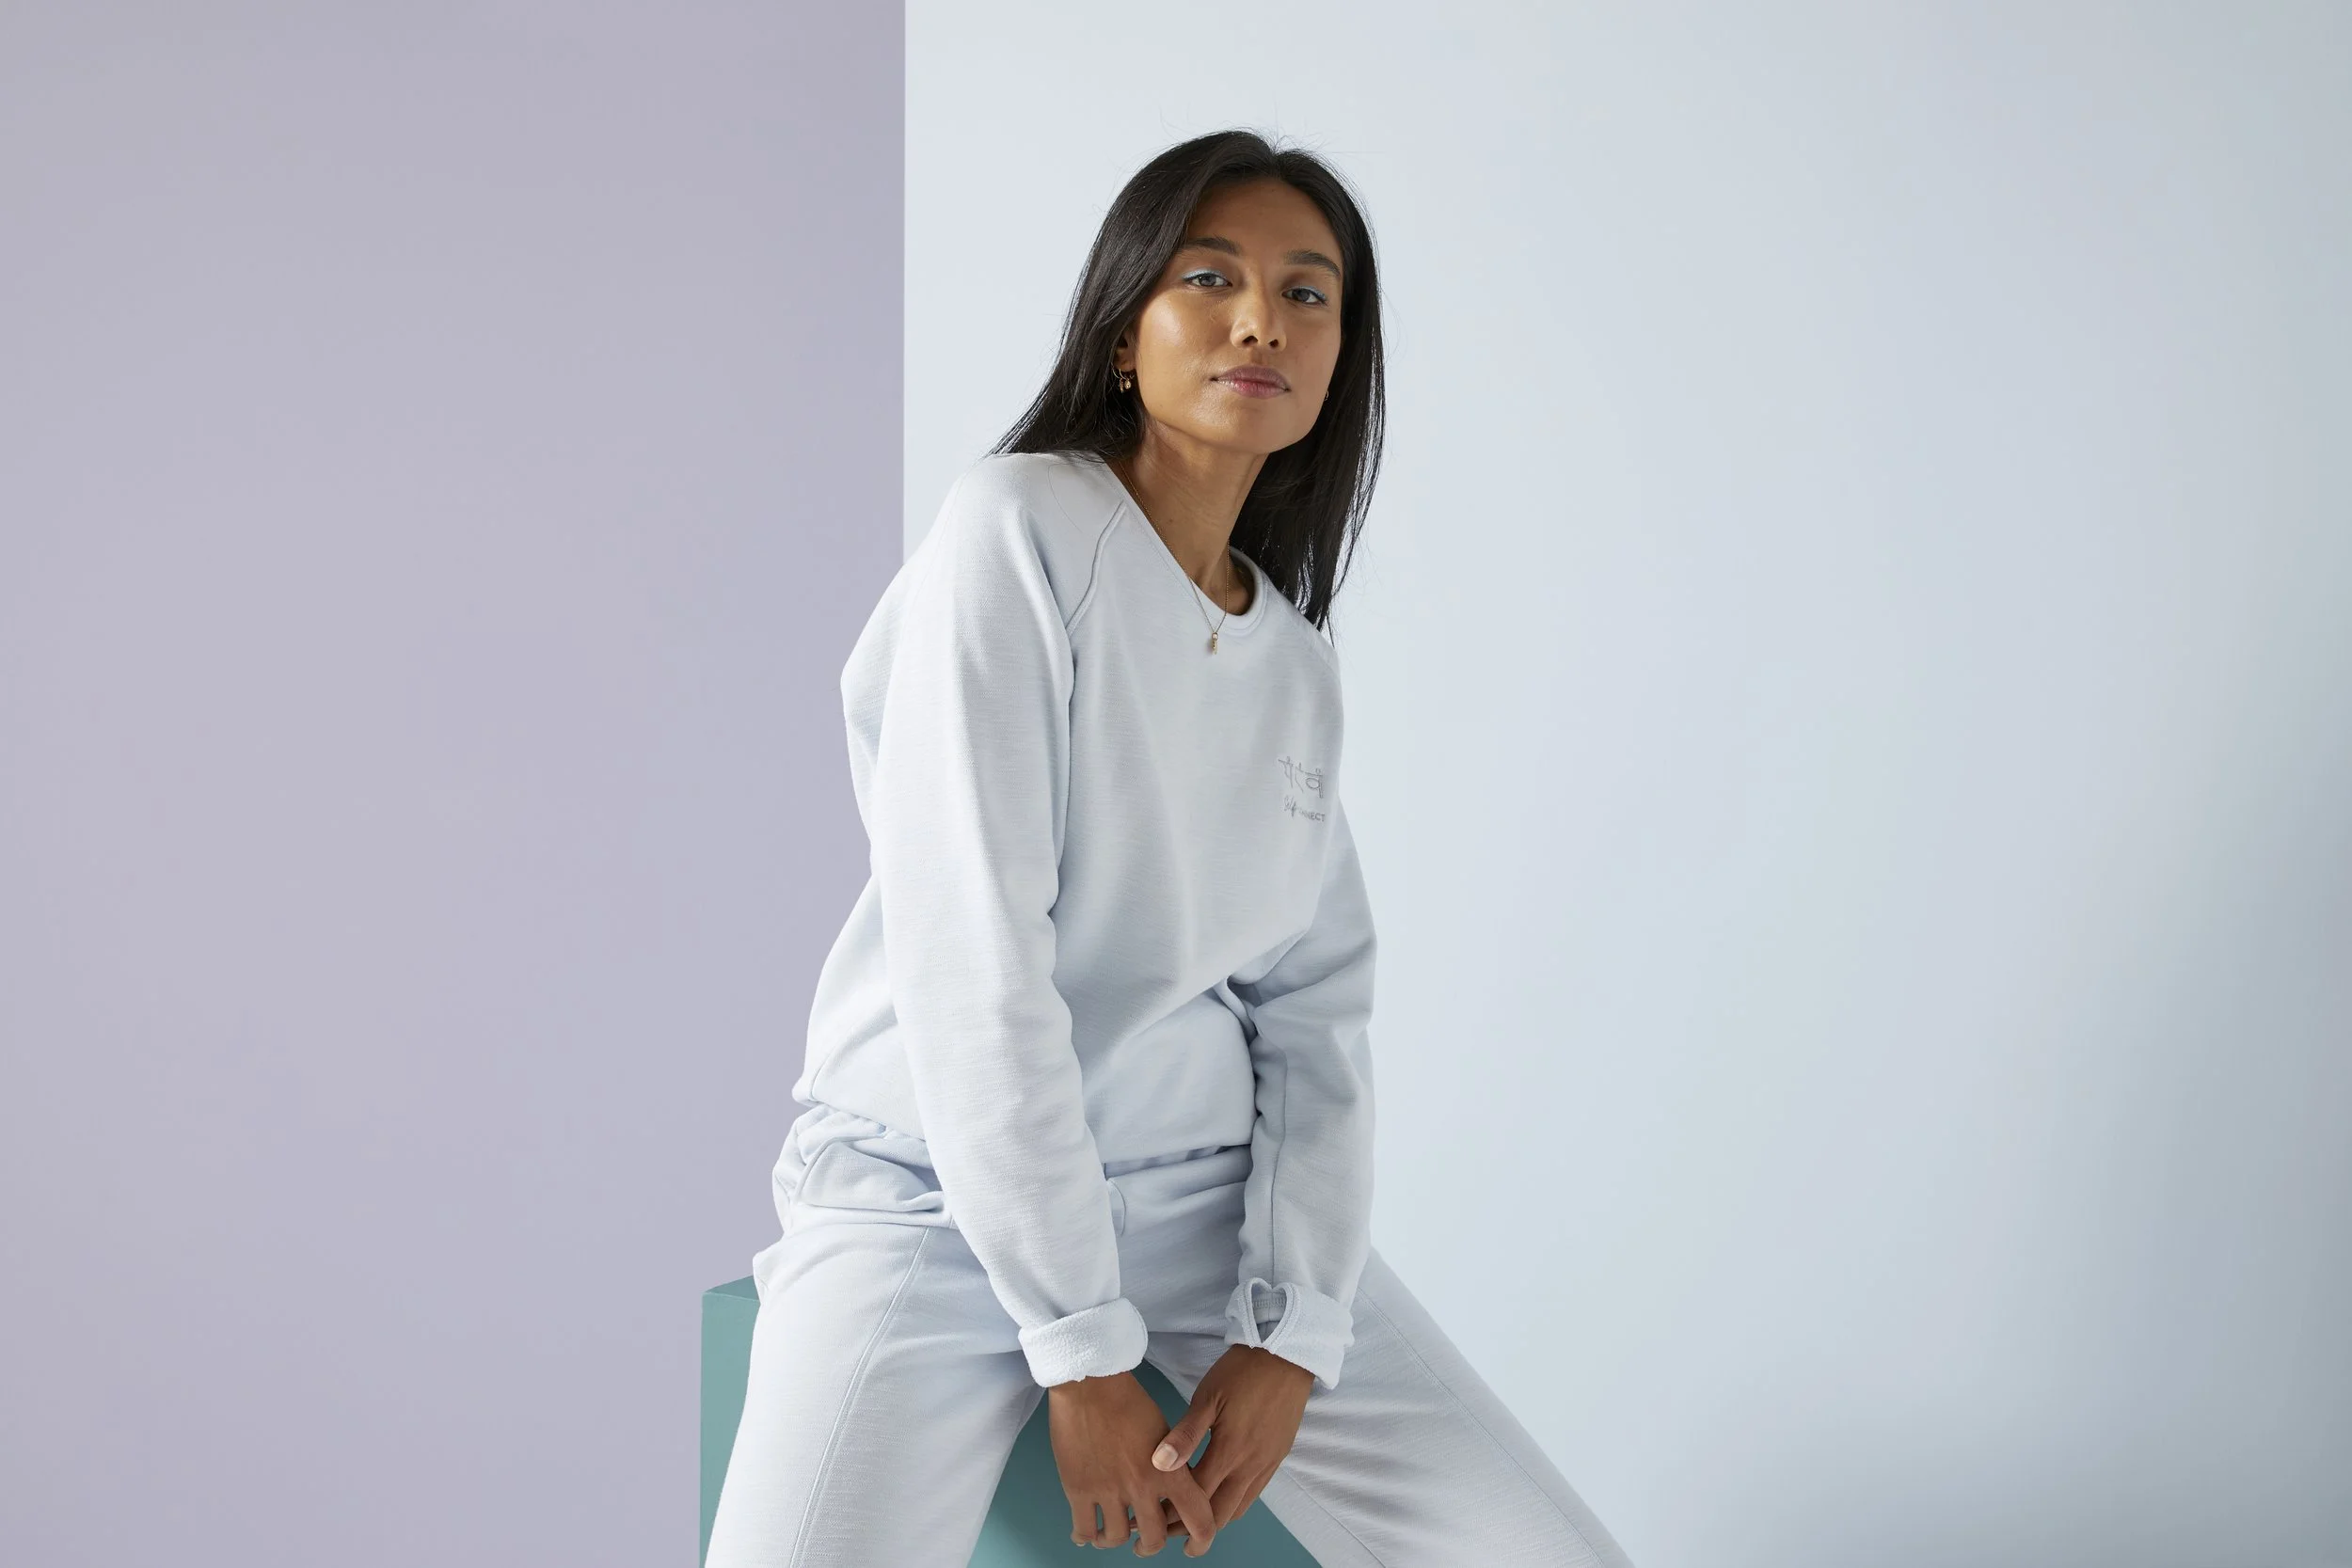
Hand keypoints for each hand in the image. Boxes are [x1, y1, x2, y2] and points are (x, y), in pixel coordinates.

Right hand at [1047, 1369, 1219, 1555]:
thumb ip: (1173, 1467)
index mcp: (1171, 1473)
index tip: (1192, 1546)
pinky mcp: (1079, 1490)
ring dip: (1115, 1541)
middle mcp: (1142, 1487)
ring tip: (1111, 1534)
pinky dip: (1086, 1538)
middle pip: (1154, 1540)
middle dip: (1149, 1547)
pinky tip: (1086, 1535)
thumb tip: (1175, 1492)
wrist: (1091, 1384)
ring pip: (1116, 1539)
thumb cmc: (1129, 1401)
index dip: (1200, 1542)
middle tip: (1143, 1543)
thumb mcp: (1166, 1433)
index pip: (1199, 1521)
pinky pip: (1084, 1530)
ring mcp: (1109, 1491)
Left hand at [1146, 1345, 1314, 1547]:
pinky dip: (1233, 1505)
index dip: (1172, 1512)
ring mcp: (1267, 1464)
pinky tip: (1219, 1500)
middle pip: (1218, 1513)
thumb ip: (1185, 1435)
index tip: (1151, 1519)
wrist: (1287, 1354)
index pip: (1197, 1497)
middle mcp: (1251, 1466)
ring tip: (1188, 1524)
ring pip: (1239, 1508)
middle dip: (1190, 1529)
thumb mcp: (1207, 1397)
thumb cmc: (1242, 1371)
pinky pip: (1254, 1494)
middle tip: (1165, 1533)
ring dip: (1213, 1520)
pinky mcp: (1277, 1458)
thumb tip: (1159, 1464)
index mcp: (1230, 1451)